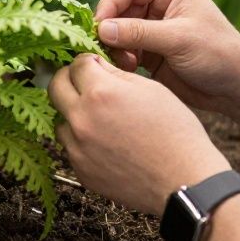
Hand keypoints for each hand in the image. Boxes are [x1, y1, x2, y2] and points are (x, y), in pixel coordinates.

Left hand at [48, 54, 228, 215]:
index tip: (94, 65)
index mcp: (101, 93)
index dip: (88, 61)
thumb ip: (117, 74)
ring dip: (73, 112)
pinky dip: (82, 140)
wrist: (184, 179)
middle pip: (55, 87)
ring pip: (60, 119)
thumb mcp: (151, 89)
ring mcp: (78, 148)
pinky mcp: (81, 171)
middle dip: (69, 79)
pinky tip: (105, 140)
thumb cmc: (175, 134)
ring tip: (99, 116)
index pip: (76, 64)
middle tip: (84, 82)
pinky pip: (71, 147)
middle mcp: (83, 120)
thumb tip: (98, 66)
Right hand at [94, 0, 239, 114]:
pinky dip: (120, 60)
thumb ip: (138, 33)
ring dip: (115, 47)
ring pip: (118, 31)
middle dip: (111, 29)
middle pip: (119, 9)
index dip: (110, 4)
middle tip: (107, 50)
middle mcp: (161, 4)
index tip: (99, 27)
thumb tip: (101, 28)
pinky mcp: (151, 52)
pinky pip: (124, 50)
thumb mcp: (178, 39)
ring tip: (125, 64)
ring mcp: (154, 29)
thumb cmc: (218, 55)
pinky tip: (128, 70)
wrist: (238, 89)